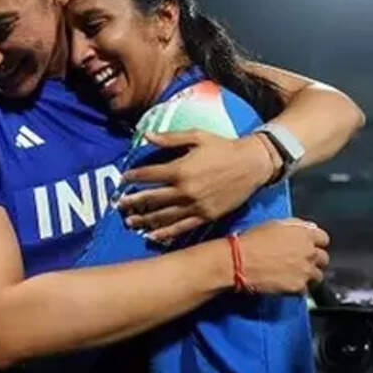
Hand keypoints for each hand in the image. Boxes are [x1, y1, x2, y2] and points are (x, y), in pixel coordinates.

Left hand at [119, 131, 276, 242]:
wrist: (252, 164)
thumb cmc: (224, 147)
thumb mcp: (196, 136)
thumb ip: (170, 138)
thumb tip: (146, 136)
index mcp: (180, 169)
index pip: (149, 175)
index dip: (133, 177)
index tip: (124, 179)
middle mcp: (185, 190)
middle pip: (152, 199)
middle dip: (133, 201)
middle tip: (119, 205)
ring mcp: (196, 206)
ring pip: (164, 216)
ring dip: (145, 219)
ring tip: (130, 222)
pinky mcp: (206, 216)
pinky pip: (182, 227)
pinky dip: (166, 233)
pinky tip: (153, 236)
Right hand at [237, 218, 328, 293]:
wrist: (242, 261)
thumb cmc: (254, 240)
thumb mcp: (274, 224)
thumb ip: (295, 226)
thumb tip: (308, 228)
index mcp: (305, 234)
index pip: (324, 238)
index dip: (315, 242)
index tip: (308, 245)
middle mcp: (310, 252)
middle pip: (323, 258)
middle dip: (314, 259)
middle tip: (301, 261)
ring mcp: (306, 271)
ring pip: (317, 276)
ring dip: (308, 275)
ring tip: (295, 275)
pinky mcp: (298, 287)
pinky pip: (304, 289)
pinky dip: (297, 287)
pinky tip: (286, 283)